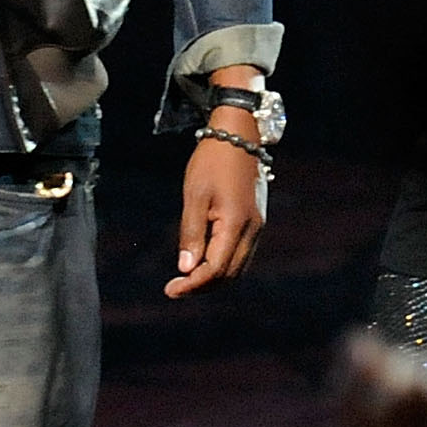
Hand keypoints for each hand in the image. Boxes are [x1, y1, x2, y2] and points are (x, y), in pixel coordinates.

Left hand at [169, 126, 265, 298]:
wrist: (237, 137)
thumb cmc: (211, 162)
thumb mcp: (195, 195)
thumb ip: (191, 233)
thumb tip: (186, 268)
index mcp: (236, 224)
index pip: (216, 269)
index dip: (193, 284)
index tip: (170, 290)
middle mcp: (252, 230)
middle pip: (229, 275)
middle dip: (203, 286)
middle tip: (175, 287)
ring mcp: (256, 227)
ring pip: (238, 268)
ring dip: (213, 279)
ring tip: (185, 279)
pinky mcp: (255, 223)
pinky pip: (240, 255)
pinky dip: (222, 266)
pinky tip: (202, 262)